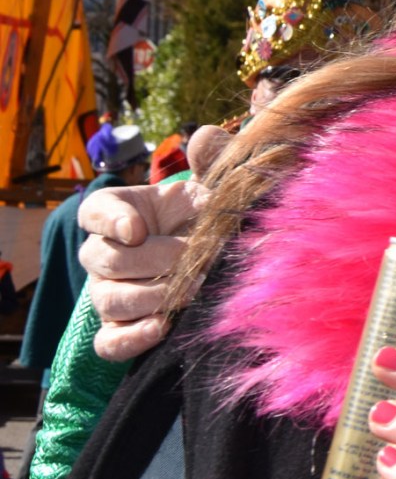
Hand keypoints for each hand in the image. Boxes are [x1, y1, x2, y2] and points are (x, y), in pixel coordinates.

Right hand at [76, 125, 229, 359]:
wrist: (218, 259)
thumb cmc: (207, 216)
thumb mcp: (212, 188)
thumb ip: (213, 161)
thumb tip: (207, 136)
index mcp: (120, 212)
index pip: (94, 212)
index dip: (110, 220)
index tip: (138, 228)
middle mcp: (105, 254)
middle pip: (104, 259)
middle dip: (151, 260)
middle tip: (192, 259)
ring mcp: (109, 294)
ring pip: (108, 300)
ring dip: (150, 296)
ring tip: (192, 288)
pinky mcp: (120, 329)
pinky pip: (110, 342)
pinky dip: (132, 338)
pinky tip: (163, 327)